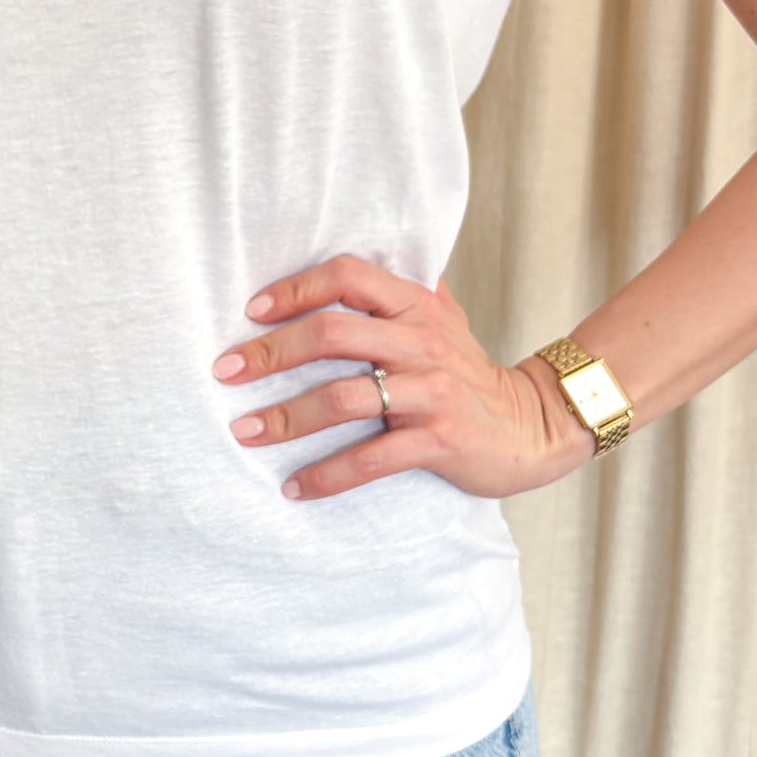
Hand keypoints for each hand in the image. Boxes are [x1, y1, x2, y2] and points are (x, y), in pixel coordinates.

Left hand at [212, 253, 595, 501]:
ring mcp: (430, 391)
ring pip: (341, 398)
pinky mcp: (437, 440)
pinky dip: (325, 476)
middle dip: (269, 353)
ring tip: (244, 432)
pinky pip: (370, 459)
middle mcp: (422, 341)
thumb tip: (340, 268)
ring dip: (285, 418)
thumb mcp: (442, 318)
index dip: (295, 288)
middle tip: (226, 372)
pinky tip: (293, 487)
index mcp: (416, 305)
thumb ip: (397, 292)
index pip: (347, 276)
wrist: (530, 427)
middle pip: (331, 333)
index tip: (252, 311)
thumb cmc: (469, 371)